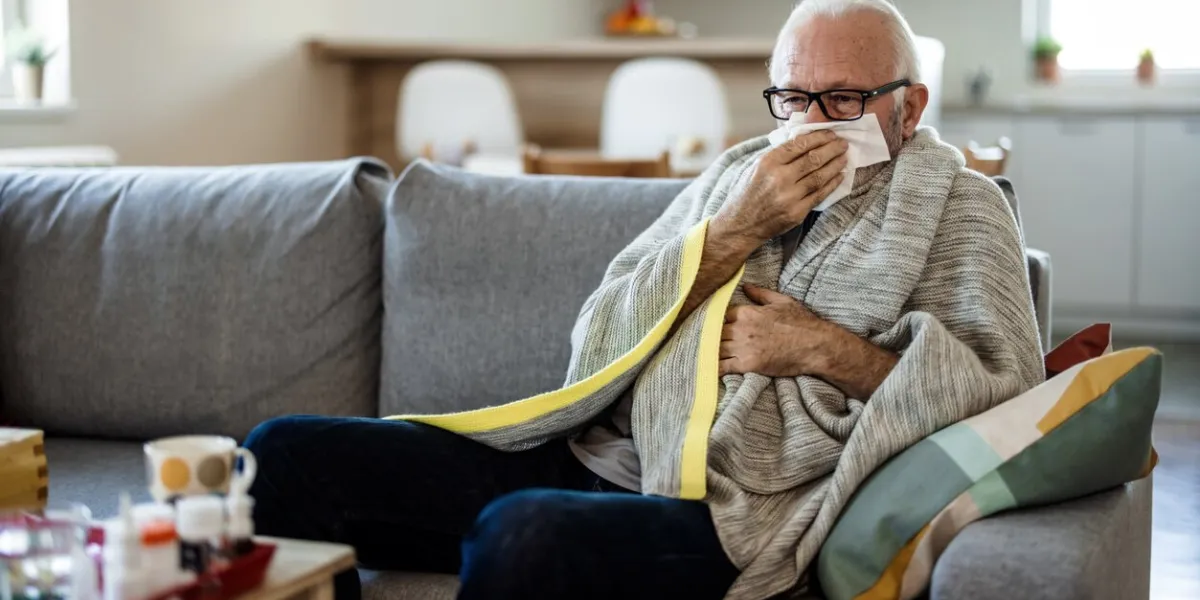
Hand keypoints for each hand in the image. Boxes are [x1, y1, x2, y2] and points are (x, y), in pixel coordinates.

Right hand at [710, 130, 848, 249]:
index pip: (799, 145)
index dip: (819, 137)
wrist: (740, 225)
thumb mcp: (755, 167)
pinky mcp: (797, 213)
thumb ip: (777, 155)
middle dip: (832, 149)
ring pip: (820, 176)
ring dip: (835, 164)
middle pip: (813, 159)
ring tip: (844, 157)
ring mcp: (789, 197)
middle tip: (842, 143)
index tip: (830, 134)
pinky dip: (832, 183)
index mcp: (768, 163)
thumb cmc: (747, 194)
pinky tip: (839, 175)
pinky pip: (820, 194)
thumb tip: (804, 141)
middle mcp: (779, 178)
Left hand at [718, 283, 833, 376]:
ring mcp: (743, 347)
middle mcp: (741, 328)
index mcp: (746, 312)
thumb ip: (760, 294)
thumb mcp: (781, 301)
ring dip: (710, 351)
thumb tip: (745, 286)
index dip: (717, 322)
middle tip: (708, 342)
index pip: (719, 315)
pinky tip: (708, 369)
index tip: (715, 327)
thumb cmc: (802, 323)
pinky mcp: (747, 364)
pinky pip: (721, 366)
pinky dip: (713, 368)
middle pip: (714, 332)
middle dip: (711, 337)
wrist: (816, 346)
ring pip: (715, 348)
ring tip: (705, 354)